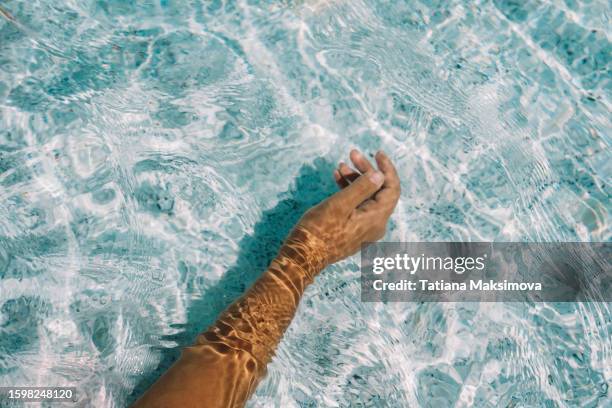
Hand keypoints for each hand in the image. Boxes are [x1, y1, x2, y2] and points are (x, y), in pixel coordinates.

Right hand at [283, 149, 400, 268]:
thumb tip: (380, 175)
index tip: (376, 153)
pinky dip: (350, 192)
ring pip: (367, 198)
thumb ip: (362, 188)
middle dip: (366, 171)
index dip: (386, 168)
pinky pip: (358, 207)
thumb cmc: (319, 231)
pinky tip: (337, 179)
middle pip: (379, 191)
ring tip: (340, 167)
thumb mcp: (339, 204)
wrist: (303, 257)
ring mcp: (365, 229)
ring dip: (355, 180)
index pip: (392, 189)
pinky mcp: (354, 230)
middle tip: (352, 155)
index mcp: (376, 219)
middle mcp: (375, 225)